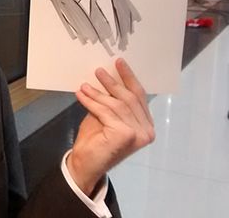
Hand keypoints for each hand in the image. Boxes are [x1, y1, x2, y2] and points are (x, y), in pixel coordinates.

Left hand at [66, 58, 154, 195]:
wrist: (85, 165)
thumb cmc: (96, 141)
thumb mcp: (106, 116)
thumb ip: (111, 101)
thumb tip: (107, 76)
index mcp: (146, 126)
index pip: (139, 97)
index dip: (129, 78)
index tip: (119, 63)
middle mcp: (146, 131)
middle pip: (129, 98)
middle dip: (113, 82)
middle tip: (99, 71)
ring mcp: (137, 134)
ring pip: (116, 104)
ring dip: (98, 93)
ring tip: (85, 85)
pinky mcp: (125, 135)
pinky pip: (106, 111)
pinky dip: (91, 101)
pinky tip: (81, 95)